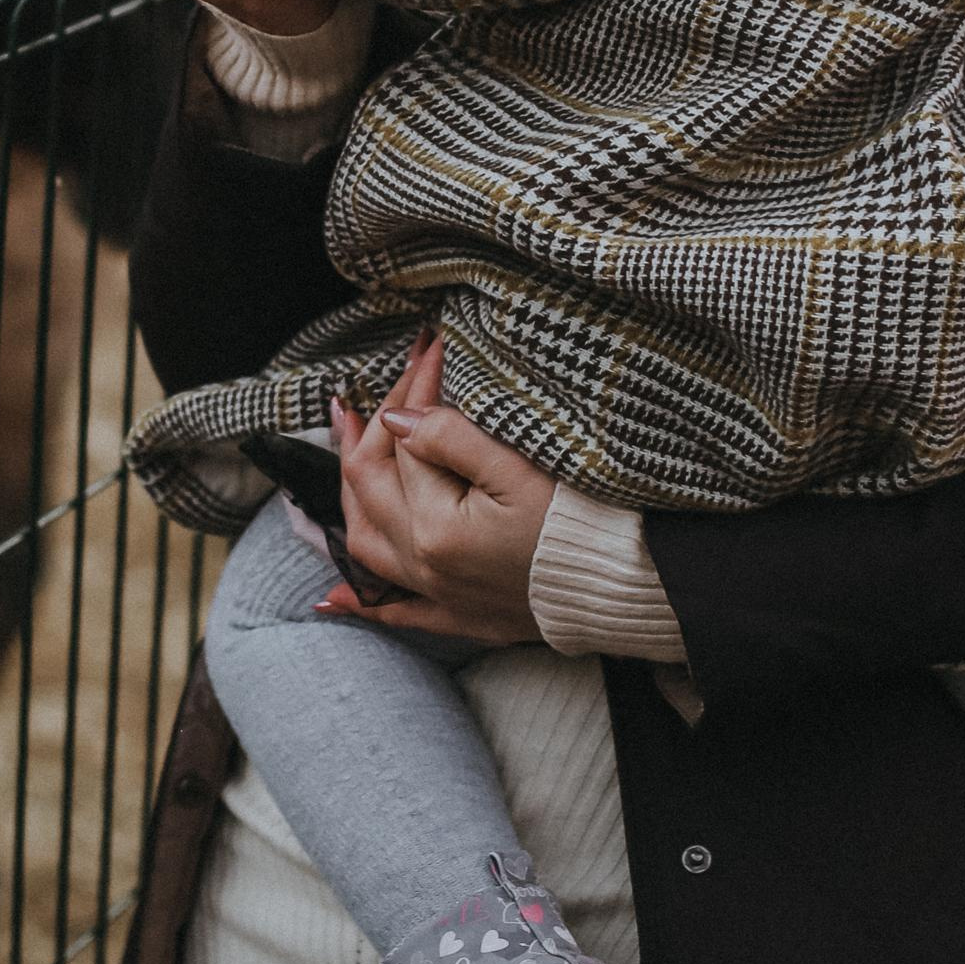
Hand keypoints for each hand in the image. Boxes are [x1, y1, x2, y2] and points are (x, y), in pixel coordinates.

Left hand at [318, 335, 556, 646]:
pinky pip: (396, 613)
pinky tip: (333, 599)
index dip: (417, 387)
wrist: (631, 589)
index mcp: (435, 527)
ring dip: (352, 495)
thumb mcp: (520, 470)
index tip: (433, 347)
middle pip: (372, 486)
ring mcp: (439, 595)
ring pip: (366, 544)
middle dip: (375, 425)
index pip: (408, 441)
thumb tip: (396, 420)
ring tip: (347, 446)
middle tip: (387, 380)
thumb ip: (450, 440)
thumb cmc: (581, 526)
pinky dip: (362, 603)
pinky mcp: (462, 616)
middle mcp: (424, 565)